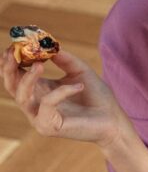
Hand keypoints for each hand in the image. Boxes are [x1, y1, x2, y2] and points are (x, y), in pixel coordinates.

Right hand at [2, 48, 128, 147]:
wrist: (113, 119)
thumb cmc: (97, 97)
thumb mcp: (81, 71)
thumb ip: (65, 59)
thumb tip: (49, 45)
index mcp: (40, 90)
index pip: (17, 75)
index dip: (11, 61)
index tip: (13, 45)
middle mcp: (35, 103)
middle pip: (11, 86)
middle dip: (9, 68)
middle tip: (13, 52)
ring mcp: (39, 117)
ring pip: (21, 96)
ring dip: (27, 78)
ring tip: (39, 64)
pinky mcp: (48, 126)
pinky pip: (47, 104)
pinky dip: (61, 92)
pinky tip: (79, 86)